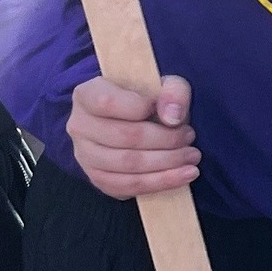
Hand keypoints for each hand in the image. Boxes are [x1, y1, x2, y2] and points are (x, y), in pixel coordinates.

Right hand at [67, 74, 199, 198]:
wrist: (131, 123)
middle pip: (125, 136)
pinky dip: (160, 182)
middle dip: (166, 139)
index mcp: (87, 96)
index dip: (142, 108)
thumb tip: (173, 117)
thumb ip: (172, 91)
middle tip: (190, 136)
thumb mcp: (163, 84)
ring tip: (192, 157)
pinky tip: (183, 175)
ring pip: (128, 164)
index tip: (170, 113)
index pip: (108, 102)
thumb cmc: (145, 100)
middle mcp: (79, 126)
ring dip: (167, 163)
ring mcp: (85, 156)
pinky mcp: (97, 179)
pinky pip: (128, 186)